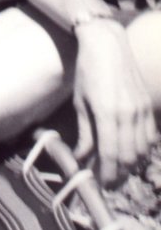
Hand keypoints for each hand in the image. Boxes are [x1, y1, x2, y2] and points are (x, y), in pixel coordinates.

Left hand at [73, 18, 156, 185]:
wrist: (108, 45)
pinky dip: (142, 150)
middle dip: (118, 173)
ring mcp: (142, 110)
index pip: (110, 154)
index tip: (100, 184)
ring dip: (131, 164)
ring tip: (118, 171)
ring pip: (142, 149)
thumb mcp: (80, 102)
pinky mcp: (148, 106)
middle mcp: (128, 114)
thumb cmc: (87, 71)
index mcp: (107, 113)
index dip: (106, 173)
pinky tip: (132, 154)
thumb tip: (80, 157)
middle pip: (128, 156)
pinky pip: (150, 136)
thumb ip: (84, 133)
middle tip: (108, 182)